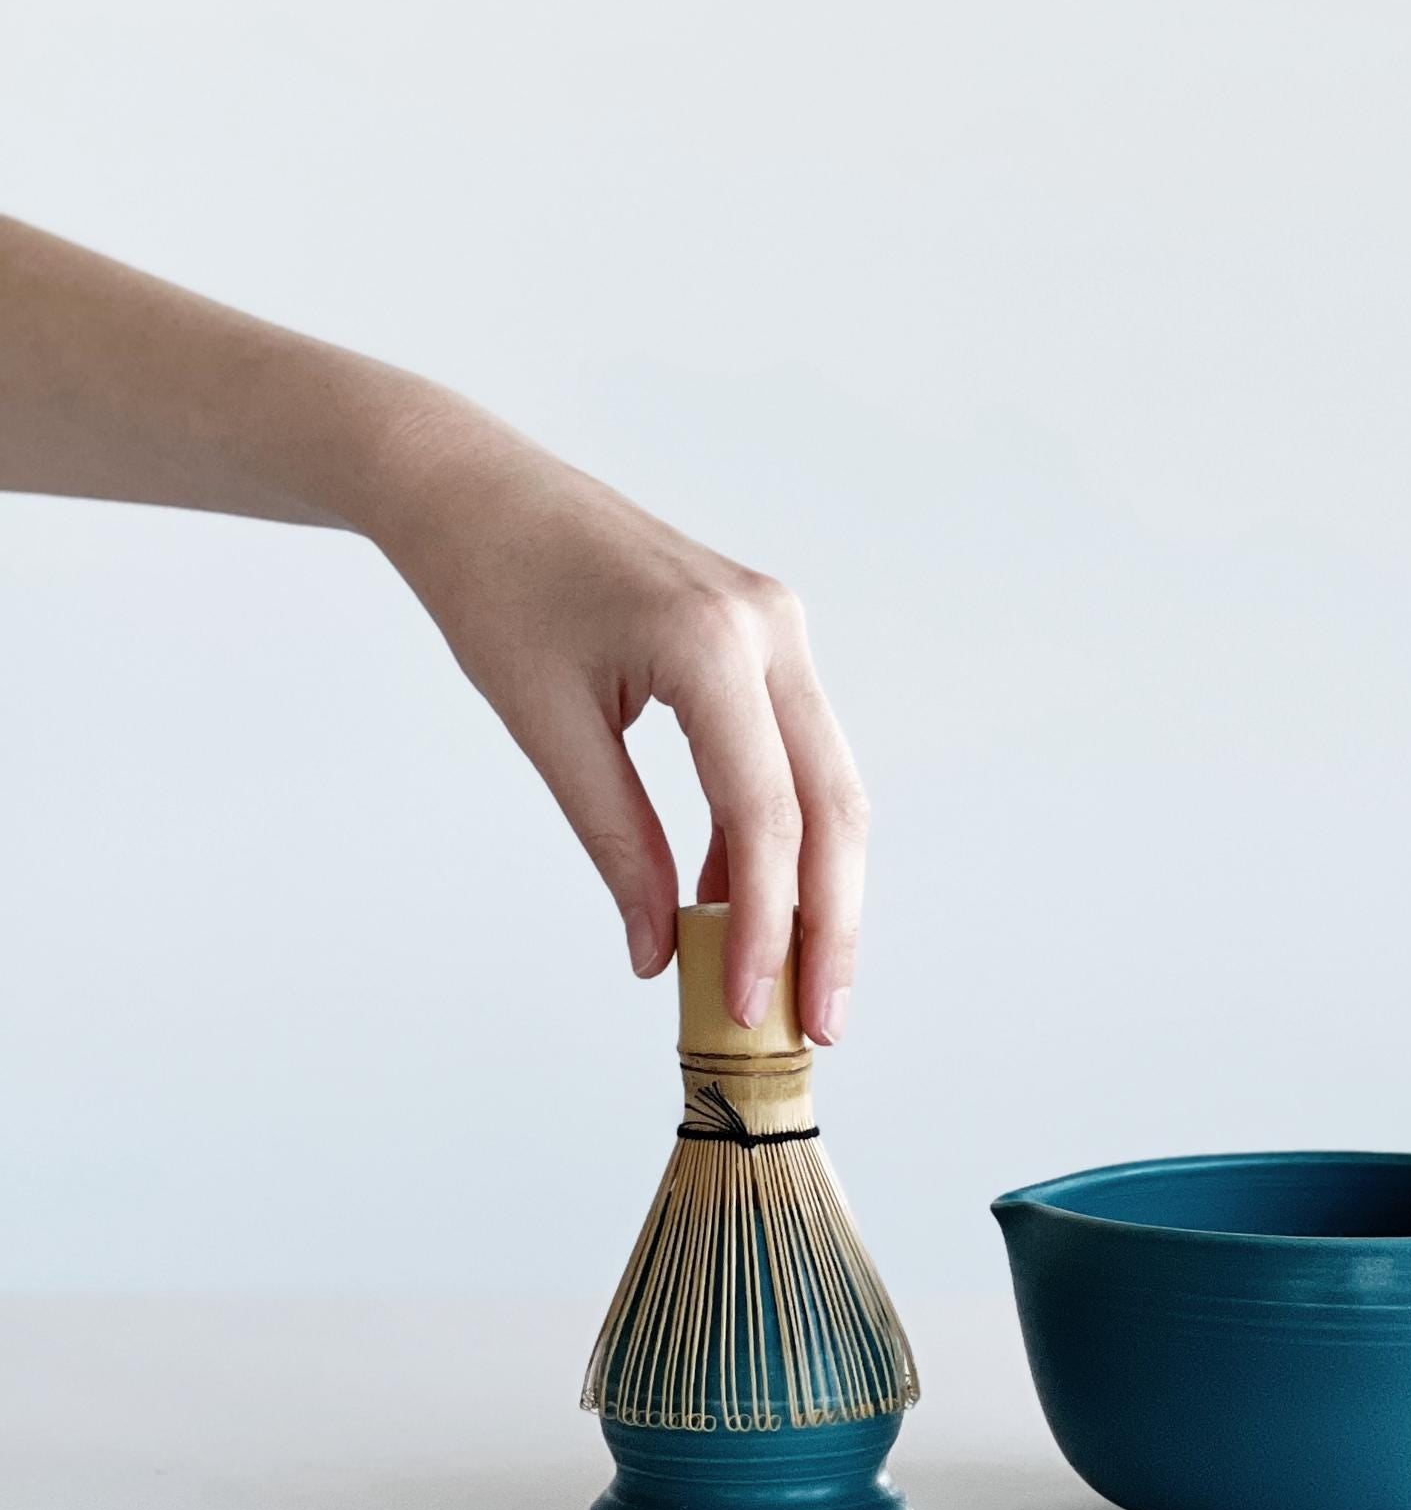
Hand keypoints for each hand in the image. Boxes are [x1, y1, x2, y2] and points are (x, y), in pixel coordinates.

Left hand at [373, 415, 867, 1040]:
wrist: (479, 489)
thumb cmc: (495, 590)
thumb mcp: (547, 728)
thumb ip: (615, 840)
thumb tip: (655, 953)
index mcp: (710, 644)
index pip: (765, 813)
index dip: (764, 924)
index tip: (745, 1007)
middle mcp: (769, 628)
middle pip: (832, 802)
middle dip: (829, 921)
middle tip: (817, 1021)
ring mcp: (778, 625)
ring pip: (828, 780)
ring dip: (815, 882)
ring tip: (786, 978)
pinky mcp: (764, 634)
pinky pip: (793, 749)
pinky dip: (777, 828)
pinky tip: (738, 896)